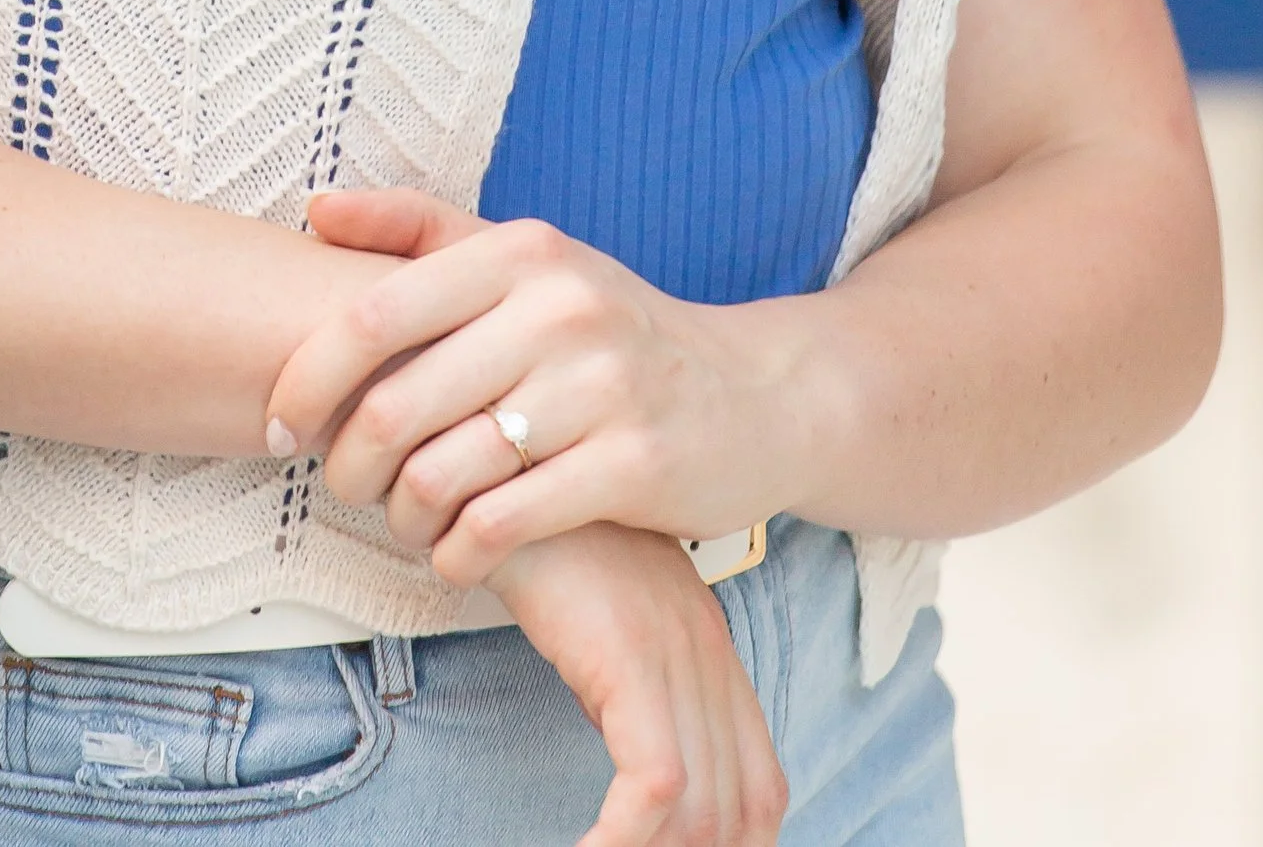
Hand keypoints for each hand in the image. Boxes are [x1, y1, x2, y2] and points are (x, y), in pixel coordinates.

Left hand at [267, 202, 803, 579]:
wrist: (753, 394)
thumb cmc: (612, 330)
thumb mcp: (529, 260)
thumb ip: (419, 231)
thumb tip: (314, 209)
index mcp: (521, 251)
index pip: (376, 313)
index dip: (308, 377)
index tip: (276, 424)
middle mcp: (560, 308)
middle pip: (401, 404)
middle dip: (348, 462)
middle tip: (342, 488)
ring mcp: (602, 387)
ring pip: (447, 472)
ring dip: (402, 518)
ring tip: (402, 524)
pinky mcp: (635, 466)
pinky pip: (506, 524)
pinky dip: (459, 554)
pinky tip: (455, 557)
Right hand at [493, 522, 785, 846]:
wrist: (503, 454)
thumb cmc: (537, 535)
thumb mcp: (602, 620)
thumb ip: (633, 683)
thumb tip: (638, 777)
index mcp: (709, 652)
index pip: (759, 790)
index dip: (734, 846)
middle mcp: (707, 656)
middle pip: (742, 813)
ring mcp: (676, 654)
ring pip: (703, 813)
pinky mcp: (631, 656)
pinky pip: (656, 789)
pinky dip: (619, 841)